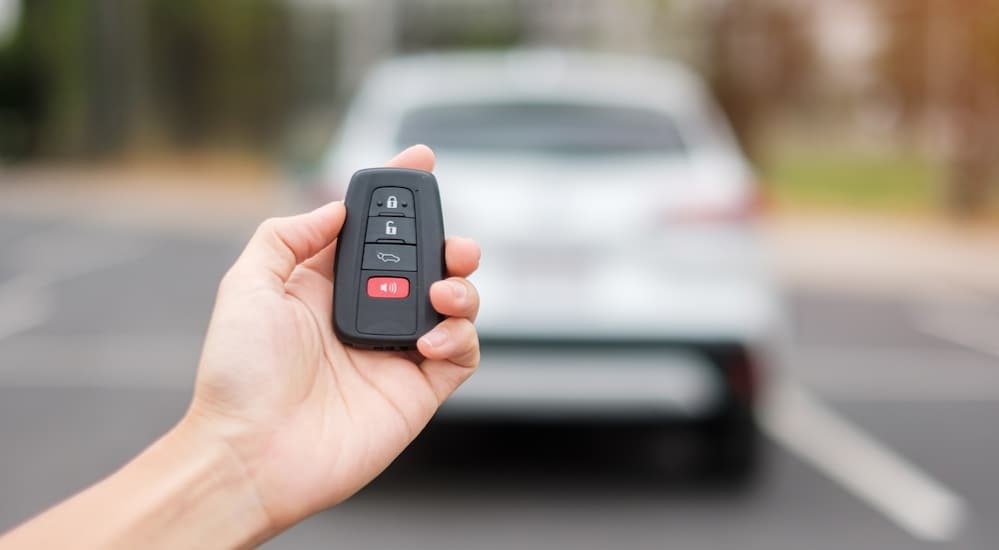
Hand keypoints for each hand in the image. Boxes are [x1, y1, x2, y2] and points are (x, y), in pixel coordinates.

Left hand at [185, 145, 480, 530]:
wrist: (250, 453)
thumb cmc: (238, 375)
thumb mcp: (247, 285)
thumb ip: (289, 235)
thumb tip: (337, 207)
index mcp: (327, 286)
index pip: (373, 230)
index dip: (398, 195)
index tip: (419, 160)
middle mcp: (366, 314)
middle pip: (425, 264)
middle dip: (449, 242)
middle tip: (453, 244)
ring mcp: (394, 353)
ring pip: (454, 303)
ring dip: (461, 287)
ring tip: (442, 291)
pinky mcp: (417, 391)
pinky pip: (462, 353)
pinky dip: (461, 336)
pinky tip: (433, 336)